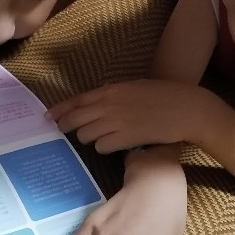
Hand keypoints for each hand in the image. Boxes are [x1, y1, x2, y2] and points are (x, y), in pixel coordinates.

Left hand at [47, 79, 204, 152]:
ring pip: (86, 135)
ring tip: (99, 138)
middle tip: (64, 133)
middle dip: (67, 127)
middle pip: (76, 119)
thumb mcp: (135, 88)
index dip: (59, 110)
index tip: (48, 117)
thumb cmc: (165, 96)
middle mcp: (110, 104)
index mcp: (112, 90)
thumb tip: (98, 104)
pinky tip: (112, 145)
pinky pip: (101, 146)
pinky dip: (103, 147)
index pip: (77, 100)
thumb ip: (114, 95)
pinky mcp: (126, 137)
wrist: (186, 108)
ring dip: (88, 139)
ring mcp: (117, 121)